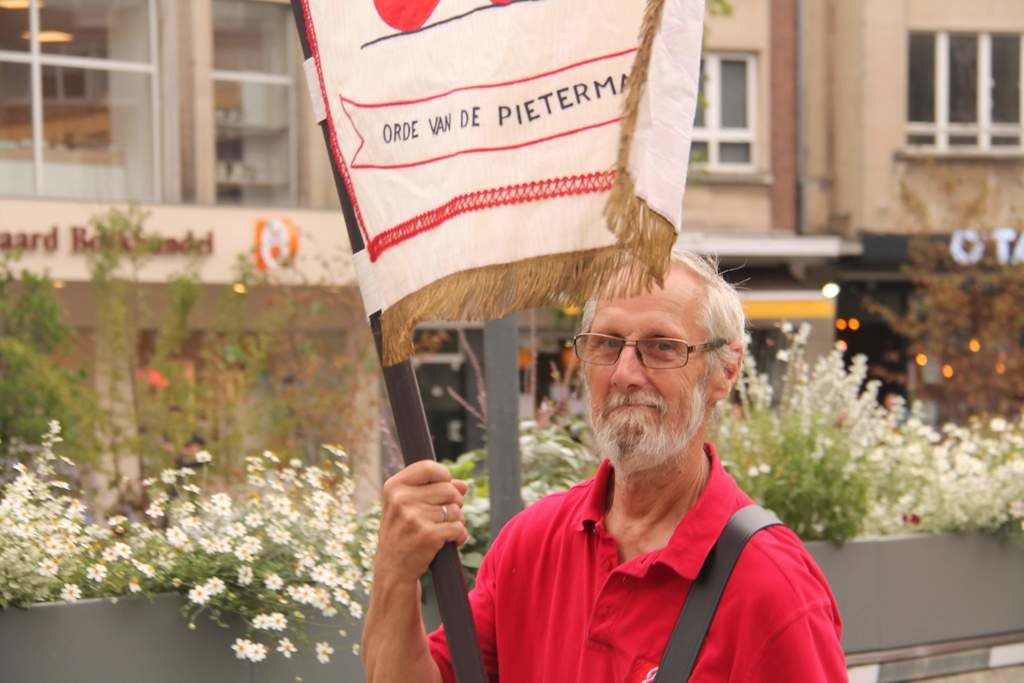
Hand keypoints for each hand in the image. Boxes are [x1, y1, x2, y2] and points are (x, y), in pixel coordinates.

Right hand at [375, 460, 469, 585]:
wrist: (393, 570)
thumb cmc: (403, 534)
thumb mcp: (407, 507)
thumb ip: (434, 490)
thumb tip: (463, 485)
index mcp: (393, 487)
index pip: (429, 467)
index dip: (444, 476)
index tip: (445, 487)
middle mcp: (401, 499)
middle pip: (448, 489)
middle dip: (455, 502)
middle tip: (446, 515)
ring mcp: (414, 518)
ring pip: (455, 509)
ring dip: (457, 520)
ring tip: (445, 530)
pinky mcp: (428, 535)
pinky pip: (458, 527)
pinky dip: (460, 535)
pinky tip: (452, 541)